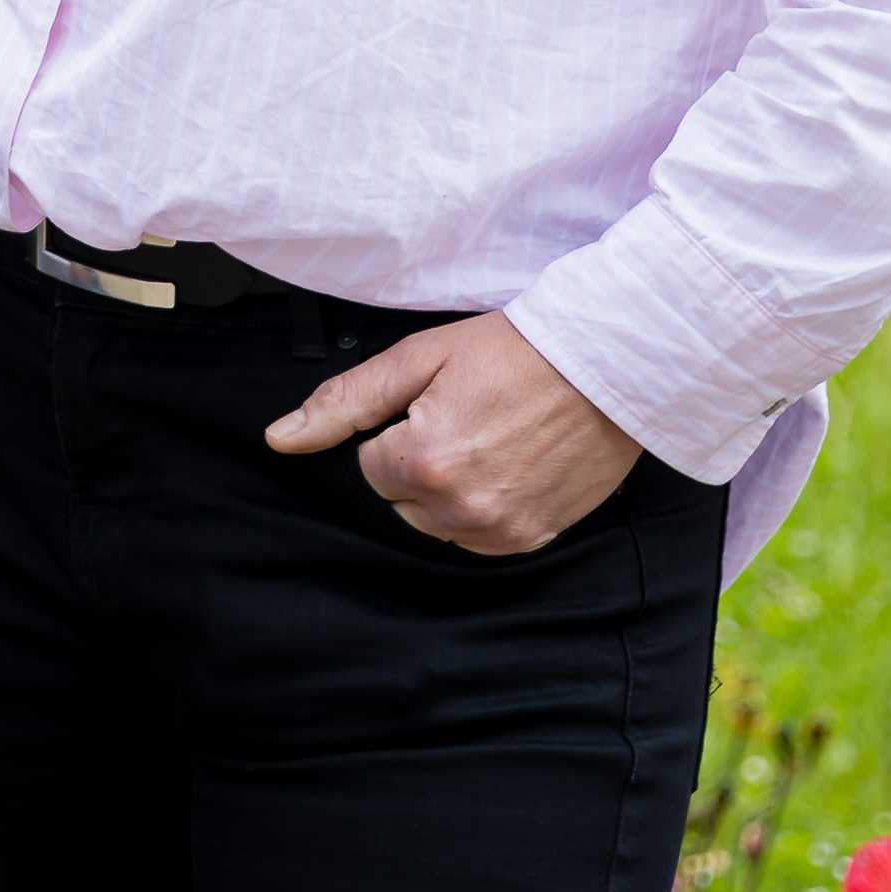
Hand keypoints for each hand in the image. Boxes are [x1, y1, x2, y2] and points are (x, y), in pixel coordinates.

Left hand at [267, 311, 643, 553]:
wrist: (608, 364)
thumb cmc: (515, 352)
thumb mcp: (419, 358)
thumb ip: (346, 402)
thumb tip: (282, 439)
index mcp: (424, 464)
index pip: (368, 468)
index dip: (396, 434)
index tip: (435, 406)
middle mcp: (461, 509)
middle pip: (401, 501)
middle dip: (417, 465)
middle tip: (465, 419)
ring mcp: (501, 529)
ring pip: (437, 525)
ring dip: (448, 492)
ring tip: (489, 440)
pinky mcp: (533, 537)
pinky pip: (480, 539)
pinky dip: (483, 509)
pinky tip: (508, 465)